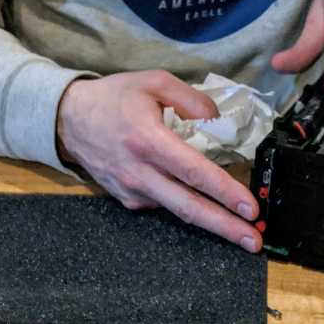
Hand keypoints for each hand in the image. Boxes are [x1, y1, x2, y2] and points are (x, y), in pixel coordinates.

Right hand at [56, 71, 261, 251]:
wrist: (68, 119)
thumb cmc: (113, 98)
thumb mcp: (153, 81)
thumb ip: (190, 98)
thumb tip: (217, 119)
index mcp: (148, 140)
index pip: (193, 172)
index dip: (224, 192)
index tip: (249, 208)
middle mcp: (140, 171)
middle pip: (189, 207)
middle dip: (225, 227)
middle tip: (254, 242)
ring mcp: (132, 190)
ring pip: (178, 211)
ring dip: (212, 223)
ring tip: (239, 231)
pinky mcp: (127, 200)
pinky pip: (163, 203)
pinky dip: (184, 203)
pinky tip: (197, 200)